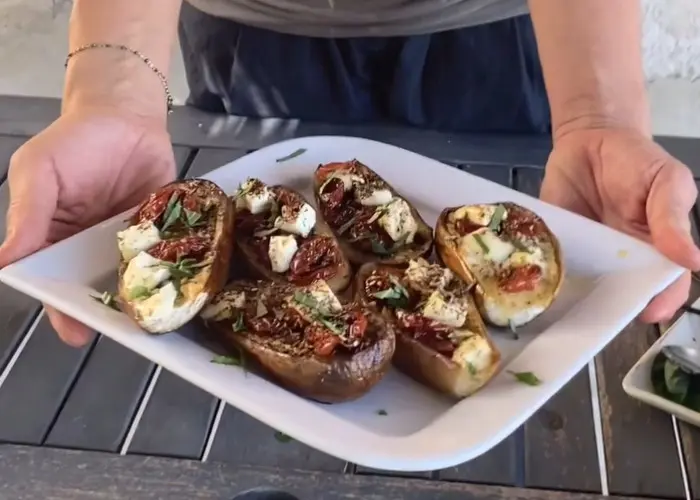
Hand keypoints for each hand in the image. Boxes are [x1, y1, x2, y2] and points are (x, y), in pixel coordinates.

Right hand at [0, 106, 175, 345]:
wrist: (125, 114)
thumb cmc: (73, 141)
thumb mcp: (38, 172)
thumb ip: (28, 216)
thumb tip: (4, 262)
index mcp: (55, 241)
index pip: (55, 283)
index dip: (63, 309)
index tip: (76, 330)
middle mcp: (93, 248)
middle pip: (100, 288)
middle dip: (111, 311)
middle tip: (126, 331)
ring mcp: (132, 241)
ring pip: (137, 278)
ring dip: (146, 296)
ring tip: (157, 318)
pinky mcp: (165, 229)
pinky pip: (172, 253)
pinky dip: (177, 267)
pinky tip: (185, 284)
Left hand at [540, 128, 699, 322]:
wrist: (590, 137)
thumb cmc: (637, 160)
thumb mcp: (666, 180)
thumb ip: (673, 218)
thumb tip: (694, 261)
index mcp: (655, 248)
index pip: (663, 285)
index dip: (660, 302)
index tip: (647, 312)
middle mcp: (621, 259)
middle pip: (620, 294)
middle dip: (612, 307)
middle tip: (601, 314)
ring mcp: (586, 255)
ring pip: (583, 287)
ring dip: (575, 297)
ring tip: (569, 305)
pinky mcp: (555, 245)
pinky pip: (549, 266)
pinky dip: (543, 275)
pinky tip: (538, 284)